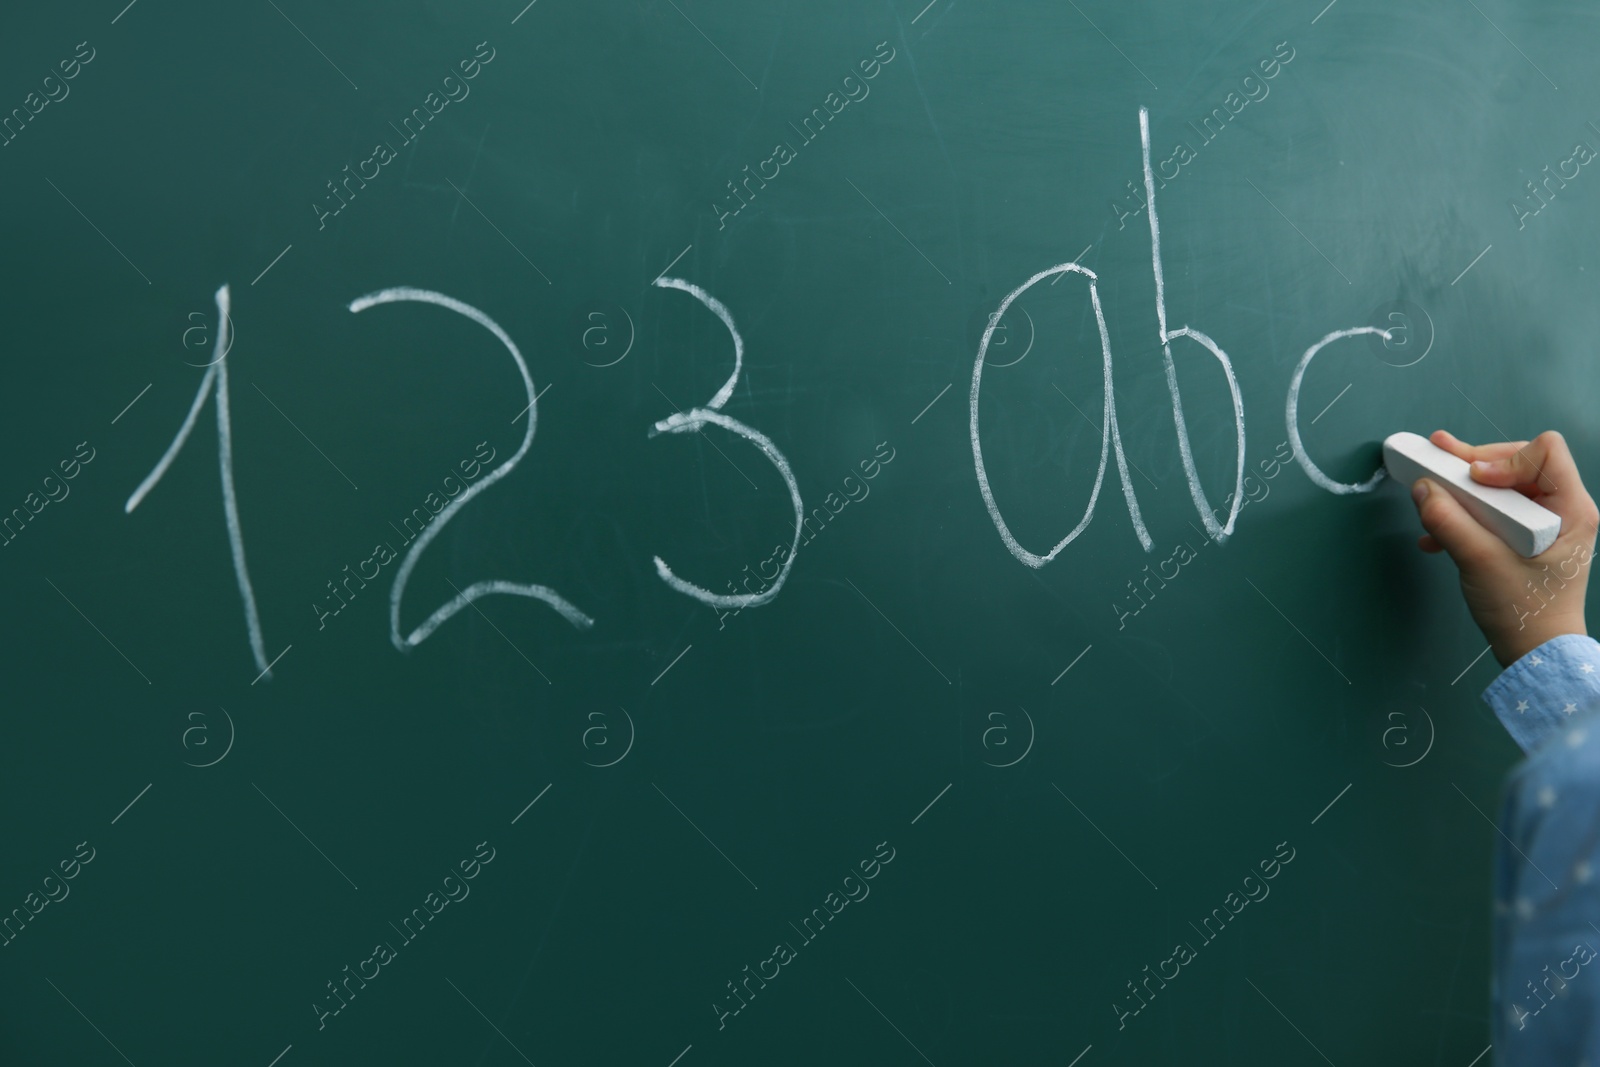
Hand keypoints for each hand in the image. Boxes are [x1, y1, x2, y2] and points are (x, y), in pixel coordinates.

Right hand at [1410, 430, 1597, 666]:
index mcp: (1570, 509)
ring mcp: (1543, 524)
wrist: (1534, 654)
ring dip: (1463, 492)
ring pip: (1500, 486)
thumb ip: (1449, 522)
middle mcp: (1562, 509)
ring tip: (1429, 497)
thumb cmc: (1524, 611)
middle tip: (1437, 466)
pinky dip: (1464, 514)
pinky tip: (1436, 534)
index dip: (1504, 458)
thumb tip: (1422, 488)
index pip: (1544, 452)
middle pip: (1518, 461)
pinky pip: (1492, 510)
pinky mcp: (1524, 538)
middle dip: (1474, 466)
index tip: (1471, 479)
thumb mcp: (1481, 563)